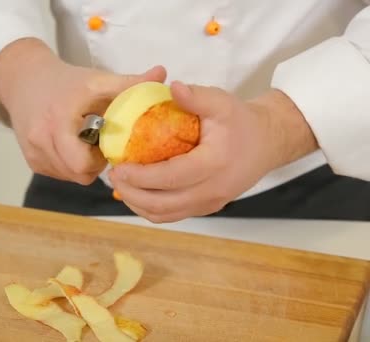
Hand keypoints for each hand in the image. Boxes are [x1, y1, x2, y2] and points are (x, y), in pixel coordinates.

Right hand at [0, 38, 166, 184]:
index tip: (108, 142)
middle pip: (78, 174)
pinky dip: (70, 166)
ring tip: (86, 142)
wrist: (25, 80)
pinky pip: (60, 174)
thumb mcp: (98, 80)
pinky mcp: (32, 161)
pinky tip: (73, 145)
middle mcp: (41, 140)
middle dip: (94, 165)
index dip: (101, 159)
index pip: (82, 163)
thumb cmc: (66, 82)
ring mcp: (34, 154)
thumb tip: (163, 75)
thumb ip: (131, 83)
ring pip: (69, 177)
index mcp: (58, 122)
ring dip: (83, 166)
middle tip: (100, 145)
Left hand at [109, 81, 318, 222]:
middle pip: (162, 204)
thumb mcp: (222, 102)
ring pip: (164, 215)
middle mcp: (211, 191)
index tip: (118, 167)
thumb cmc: (242, 121)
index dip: (140, 176)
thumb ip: (196, 96)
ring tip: (120, 184)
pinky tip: (135, 192)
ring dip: (137, 203)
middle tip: (112, 175)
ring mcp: (208, 204)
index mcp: (214, 165)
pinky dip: (149, 208)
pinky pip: (172, 215)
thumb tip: (171, 86)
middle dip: (131, 192)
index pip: (170, 178)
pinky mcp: (205, 208)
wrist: (268, 143)